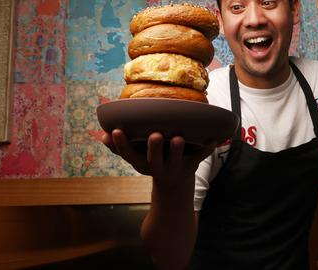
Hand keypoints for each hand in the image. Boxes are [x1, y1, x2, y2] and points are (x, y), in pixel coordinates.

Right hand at [101, 129, 215, 188]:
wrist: (174, 187)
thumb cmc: (152, 163)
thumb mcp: (136, 158)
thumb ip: (121, 147)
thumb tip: (102, 134)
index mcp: (142, 164)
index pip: (129, 155)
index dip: (121, 145)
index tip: (115, 131)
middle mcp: (158, 168)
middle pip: (154, 160)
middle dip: (154, 149)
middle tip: (154, 135)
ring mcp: (175, 168)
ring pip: (177, 160)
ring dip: (177, 150)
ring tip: (177, 137)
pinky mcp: (191, 166)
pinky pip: (200, 158)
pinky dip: (207, 149)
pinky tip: (214, 139)